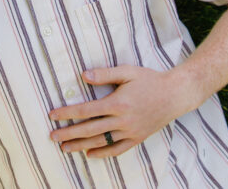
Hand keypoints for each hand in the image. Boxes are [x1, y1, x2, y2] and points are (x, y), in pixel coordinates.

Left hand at [48, 65, 204, 157]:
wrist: (175, 94)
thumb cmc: (150, 80)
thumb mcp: (127, 71)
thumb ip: (105, 73)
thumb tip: (83, 75)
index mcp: (117, 102)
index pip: (86, 110)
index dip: (67, 113)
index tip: (52, 115)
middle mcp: (122, 120)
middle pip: (89, 129)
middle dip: (68, 133)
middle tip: (52, 136)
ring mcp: (130, 131)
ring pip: (101, 142)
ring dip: (81, 146)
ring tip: (65, 148)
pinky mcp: (137, 138)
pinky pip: (117, 150)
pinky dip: (103, 153)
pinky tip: (90, 155)